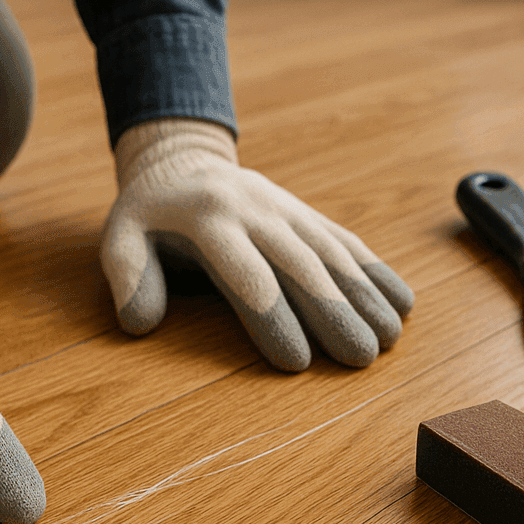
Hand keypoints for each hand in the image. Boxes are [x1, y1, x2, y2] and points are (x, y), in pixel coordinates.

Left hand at [99, 118, 414, 370]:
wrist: (183, 161)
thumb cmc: (149, 216)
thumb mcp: (121, 238)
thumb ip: (128, 278)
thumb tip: (138, 324)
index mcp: (209, 221)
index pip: (246, 275)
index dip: (272, 318)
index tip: (297, 362)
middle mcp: (255, 212)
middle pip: (300, 267)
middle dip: (334, 313)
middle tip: (363, 358)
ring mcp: (287, 210)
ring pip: (331, 253)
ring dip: (365, 295)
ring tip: (391, 338)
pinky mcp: (307, 214)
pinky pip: (345, 240)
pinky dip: (376, 270)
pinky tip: (402, 301)